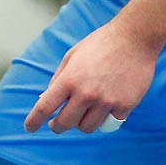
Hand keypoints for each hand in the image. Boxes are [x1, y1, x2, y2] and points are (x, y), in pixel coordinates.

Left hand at [24, 22, 157, 133]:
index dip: (33, 121)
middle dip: (57, 126)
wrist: (135, 37)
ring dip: (82, 122)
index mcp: (70, 79)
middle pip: (64, 124)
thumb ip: (58, 79)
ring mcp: (106, 101)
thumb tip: (45, 100)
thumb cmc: (101, 44)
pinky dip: (106, 117)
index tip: (30, 127)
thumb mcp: (73, 55)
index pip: (44, 107)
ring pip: (87, 128)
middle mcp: (86, 93)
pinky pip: (110, 123)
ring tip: (85, 111)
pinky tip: (108, 105)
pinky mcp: (125, 105)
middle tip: (57, 123)